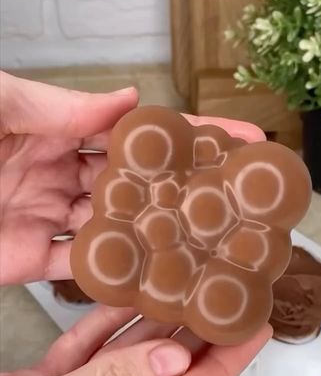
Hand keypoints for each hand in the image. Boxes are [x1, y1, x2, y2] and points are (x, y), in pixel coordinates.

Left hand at [0, 70, 264, 284]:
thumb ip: (60, 106)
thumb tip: (127, 100)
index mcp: (54, 130)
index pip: (134, 131)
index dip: (185, 133)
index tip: (234, 137)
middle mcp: (57, 173)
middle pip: (136, 182)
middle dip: (185, 187)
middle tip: (236, 196)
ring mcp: (46, 218)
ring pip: (117, 227)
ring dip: (158, 234)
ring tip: (208, 239)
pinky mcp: (29, 259)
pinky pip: (81, 267)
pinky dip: (114, 271)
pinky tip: (153, 275)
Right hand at [0, 304, 271, 375]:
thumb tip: (172, 360)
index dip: (214, 374)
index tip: (253, 337)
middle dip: (190, 349)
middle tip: (230, 309)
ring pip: (120, 371)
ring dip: (149, 332)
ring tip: (190, 296)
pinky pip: (83, 361)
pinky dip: (103, 331)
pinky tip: (131, 301)